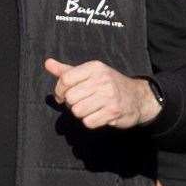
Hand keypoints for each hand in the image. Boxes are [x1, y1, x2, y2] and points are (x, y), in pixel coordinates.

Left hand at [44, 58, 158, 128]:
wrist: (138, 97)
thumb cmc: (108, 85)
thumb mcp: (89, 73)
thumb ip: (66, 71)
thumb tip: (47, 63)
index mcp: (94, 67)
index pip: (65, 80)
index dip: (59, 91)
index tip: (63, 95)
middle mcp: (102, 79)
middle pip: (70, 98)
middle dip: (72, 104)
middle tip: (82, 102)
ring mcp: (109, 96)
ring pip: (77, 111)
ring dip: (81, 113)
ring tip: (92, 108)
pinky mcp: (113, 112)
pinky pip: (88, 122)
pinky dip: (91, 121)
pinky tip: (99, 115)